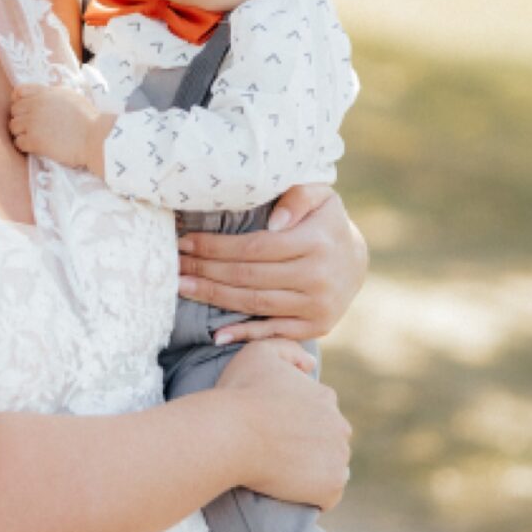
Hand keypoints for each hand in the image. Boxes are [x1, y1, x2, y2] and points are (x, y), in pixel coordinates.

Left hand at [6, 83, 111, 173]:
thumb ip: (53, 94)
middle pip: (14, 111)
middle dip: (21, 118)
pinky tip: (37, 147)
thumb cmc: (89, 119)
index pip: (19, 91)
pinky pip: (18, 142)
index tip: (26, 109)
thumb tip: (42, 96)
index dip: (19, 100)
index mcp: (46, 93)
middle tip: (32, 127)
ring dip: (22, 133)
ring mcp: (33, 123)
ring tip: (34, 137)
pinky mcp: (34, 141)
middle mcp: (37, 105)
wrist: (96, 138)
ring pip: (13, 127)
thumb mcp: (71, 97)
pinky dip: (25, 146)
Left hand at [178, 183, 367, 344]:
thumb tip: (274, 221)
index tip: (186, 241)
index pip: (254, 247)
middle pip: (248, 277)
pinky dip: (244, 334)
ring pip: (254, 303)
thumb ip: (298, 197)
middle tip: (175, 266)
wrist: (356, 262)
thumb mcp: (321, 197)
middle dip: (206, 270)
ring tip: (183, 288)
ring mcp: (317, 305)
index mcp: (316, 242)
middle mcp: (317, 277)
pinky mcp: (316, 327)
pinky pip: (273, 332)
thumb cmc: (325, 224)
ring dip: (213, 298)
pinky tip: (217, 333)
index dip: (216, 246)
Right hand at [209, 338, 349, 508]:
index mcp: (326, 398)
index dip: (299, 425)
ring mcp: (338, 457)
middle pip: (329, 441)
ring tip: (284, 475)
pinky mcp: (331, 485)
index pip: (321, 414)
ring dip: (314, 472)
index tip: (277, 433)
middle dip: (311, 448)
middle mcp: (339, 426)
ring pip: (331, 467)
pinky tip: (292, 492)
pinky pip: (328, 496)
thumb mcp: (259, 352)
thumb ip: (288, 350)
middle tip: (279, 456)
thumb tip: (311, 364)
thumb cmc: (239, 394)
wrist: (230, 434)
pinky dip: (314, 497)